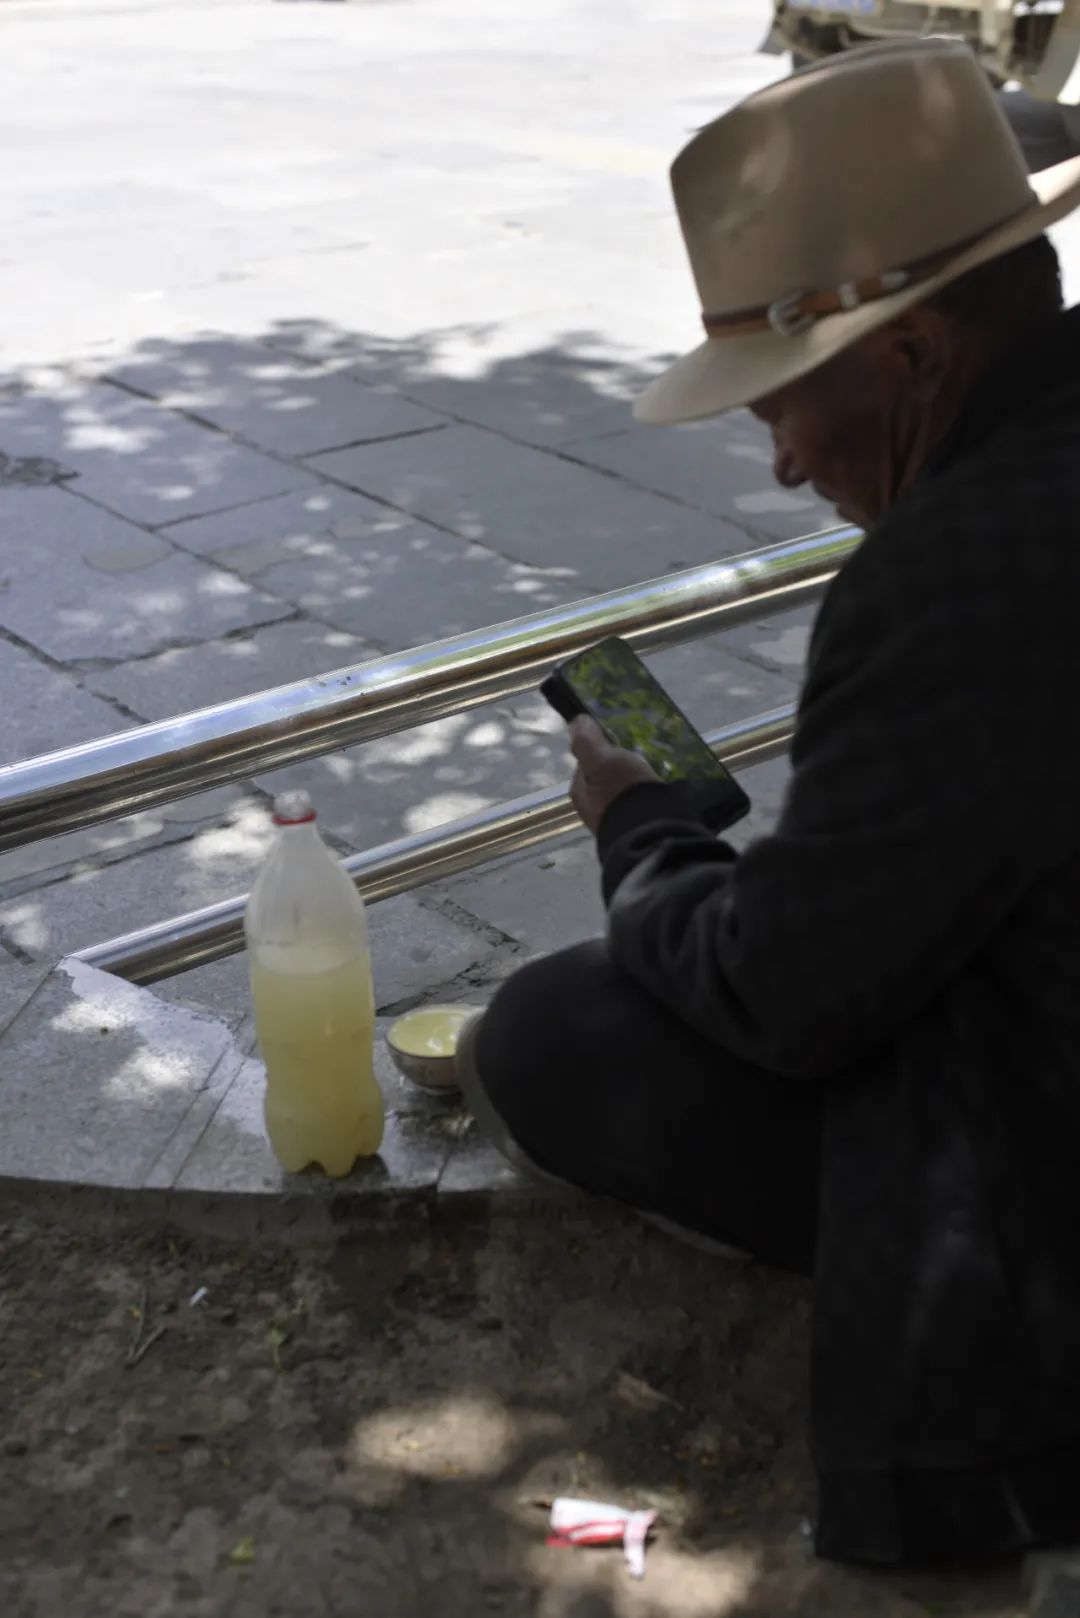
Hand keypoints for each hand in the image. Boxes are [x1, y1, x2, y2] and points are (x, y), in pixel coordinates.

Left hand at [569, 716, 658, 835]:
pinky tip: (656, 796)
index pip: (586, 764)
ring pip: (621, 794)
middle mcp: (591, 810)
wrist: (649, 832)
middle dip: (618, 771)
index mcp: (579, 793)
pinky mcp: (633, 830)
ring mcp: (612, 823)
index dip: (601, 751)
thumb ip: (587, 741)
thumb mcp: (602, 759)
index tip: (619, 747)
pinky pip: (636, 807)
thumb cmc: (622, 792)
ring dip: (633, 785)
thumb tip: (576, 722)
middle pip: (603, 780)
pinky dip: (644, 799)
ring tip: (651, 778)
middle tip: (639, 761)